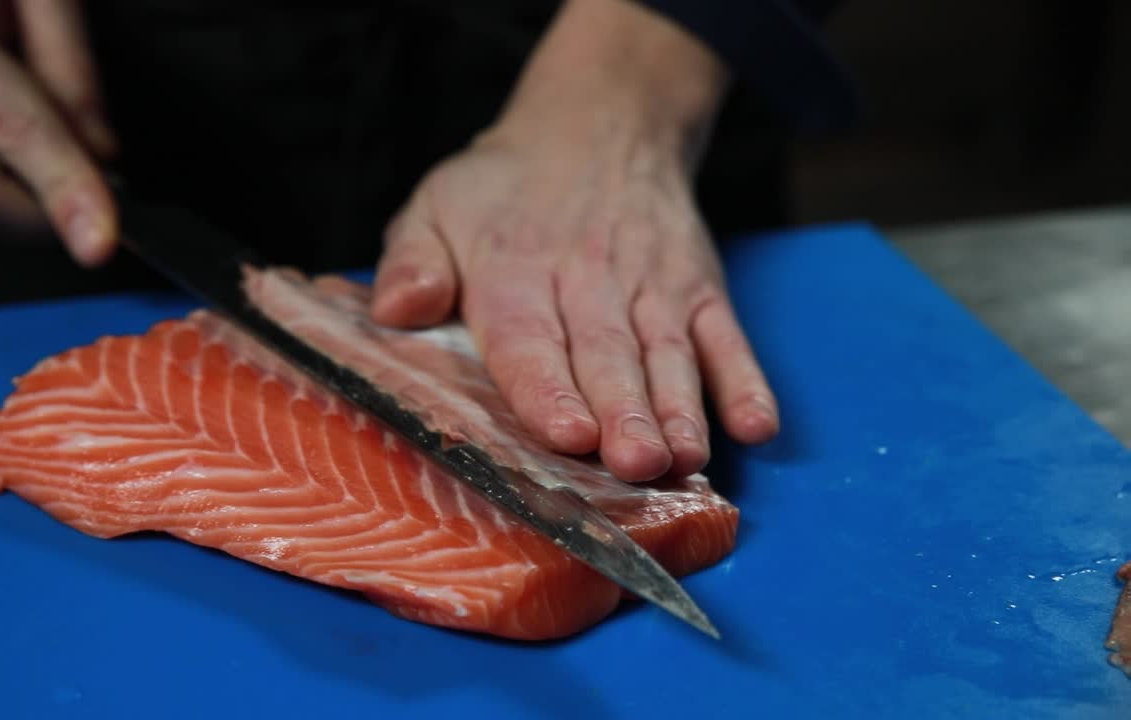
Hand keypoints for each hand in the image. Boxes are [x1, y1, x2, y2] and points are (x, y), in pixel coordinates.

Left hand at [370, 0, 777, 480]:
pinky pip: (727, 338)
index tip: (567, 433)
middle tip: (635, 464)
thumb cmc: (504, 189)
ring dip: (680, 409)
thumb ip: (412, 263)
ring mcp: (653, 288)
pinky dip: (745, 381)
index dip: (549, 388)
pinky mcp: (699, 289)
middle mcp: (589, 282)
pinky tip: (757, 425)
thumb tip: (396, 309)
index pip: (531, 339)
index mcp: (515, 273)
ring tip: (687, 459)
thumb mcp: (436, 208)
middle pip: (609, 356)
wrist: (598, 124)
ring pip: (669, 355)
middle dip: (625, 414)